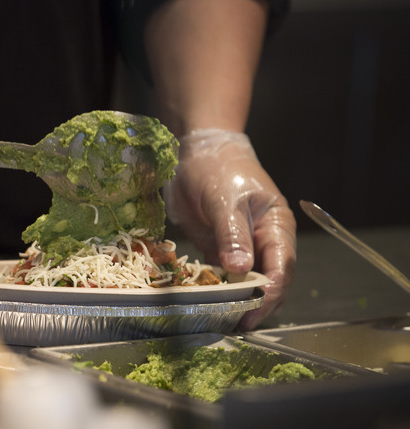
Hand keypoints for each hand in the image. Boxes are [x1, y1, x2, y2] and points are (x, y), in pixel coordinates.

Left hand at [163, 129, 295, 329]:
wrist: (196, 153)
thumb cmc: (217, 169)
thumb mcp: (224, 199)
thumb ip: (232, 234)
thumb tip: (240, 269)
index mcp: (276, 226)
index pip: (281, 266)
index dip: (270, 292)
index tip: (253, 311)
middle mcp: (264, 241)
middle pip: (269, 282)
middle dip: (256, 305)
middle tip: (236, 325)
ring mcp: (243, 248)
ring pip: (247, 284)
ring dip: (237, 302)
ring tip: (222, 321)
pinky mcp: (221, 251)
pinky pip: (224, 277)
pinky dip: (219, 292)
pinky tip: (207, 305)